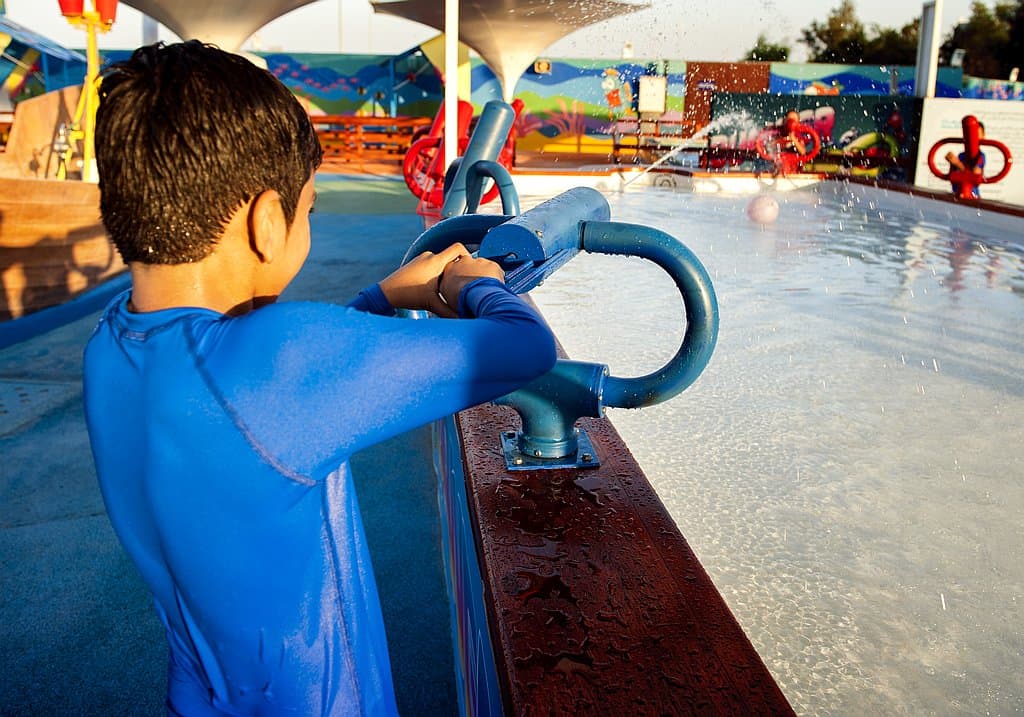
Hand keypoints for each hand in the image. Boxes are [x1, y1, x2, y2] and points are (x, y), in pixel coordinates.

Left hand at [378, 243, 502, 317]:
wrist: (386, 292)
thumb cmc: (409, 296)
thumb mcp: (432, 304)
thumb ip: (450, 312)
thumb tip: (465, 320)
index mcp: (436, 261)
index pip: (458, 248)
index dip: (467, 255)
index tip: (468, 269)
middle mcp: (429, 256)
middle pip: (451, 257)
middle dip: (457, 269)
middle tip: (461, 282)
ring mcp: (422, 258)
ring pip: (442, 262)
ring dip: (446, 272)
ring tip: (448, 287)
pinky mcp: (416, 263)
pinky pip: (433, 264)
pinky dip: (437, 273)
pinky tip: (436, 287)